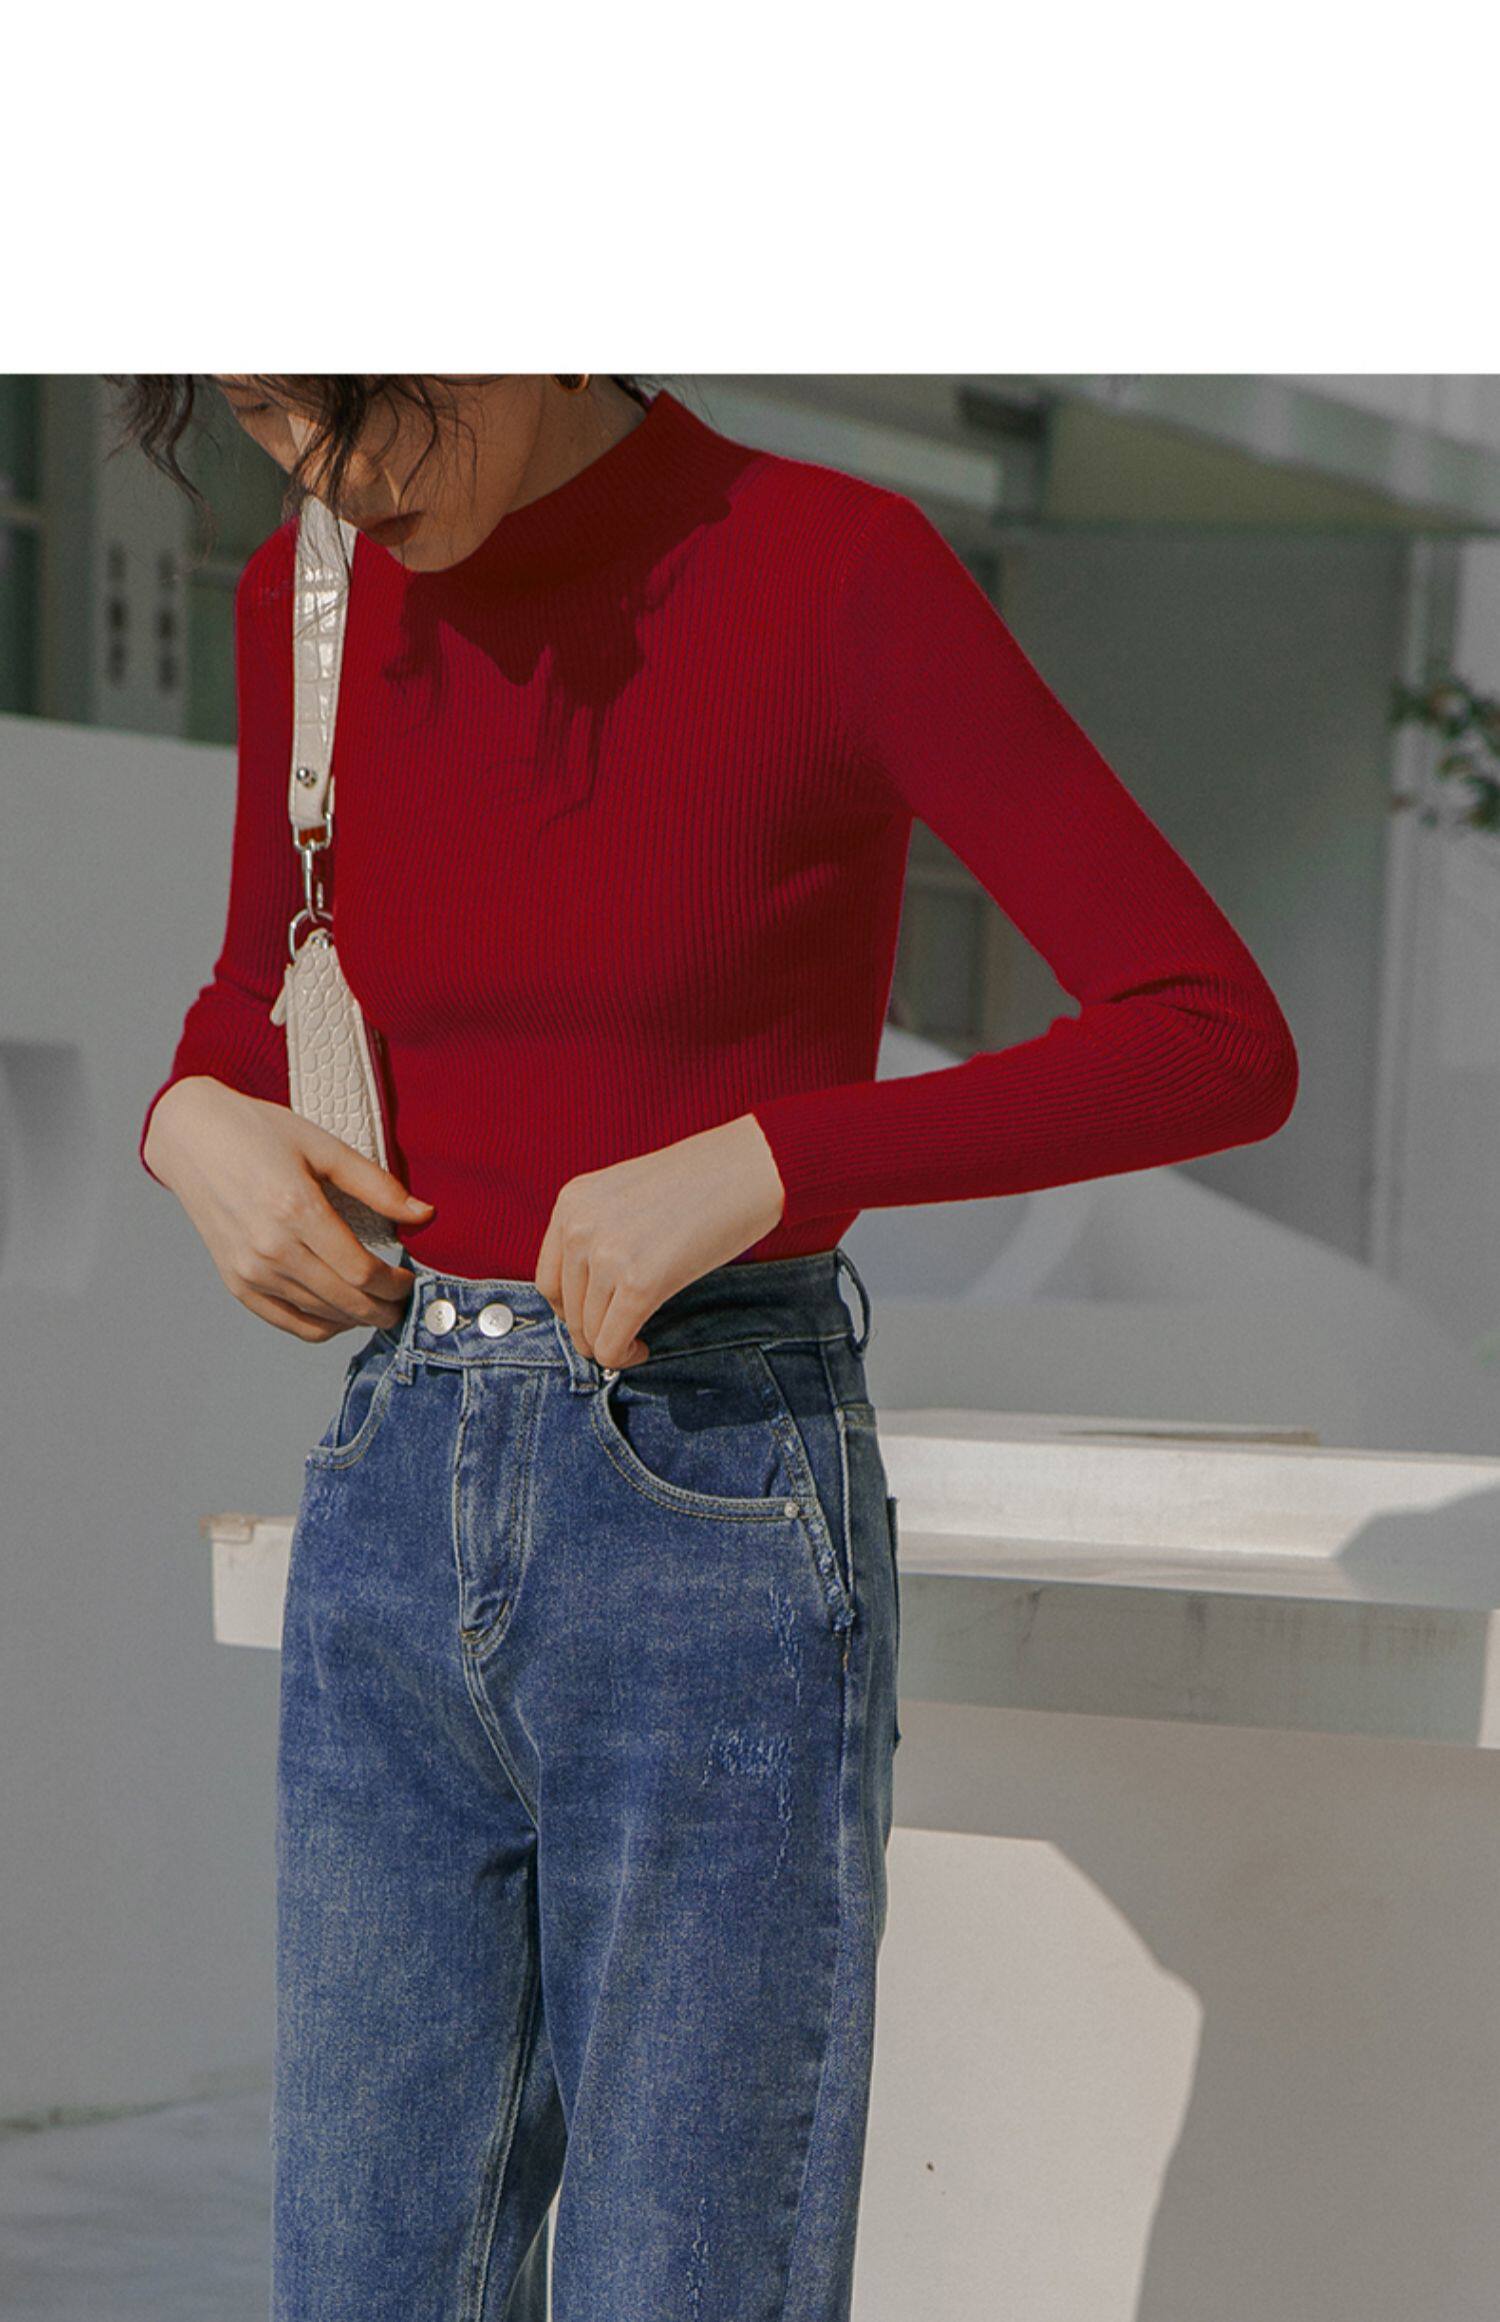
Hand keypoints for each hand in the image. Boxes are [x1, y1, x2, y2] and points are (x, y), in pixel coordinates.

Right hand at [143, 1077, 435, 1339]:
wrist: (192, 1136)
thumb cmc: (259, 1133)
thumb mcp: (324, 1147)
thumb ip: (377, 1185)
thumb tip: (426, 1214)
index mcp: (296, 1210)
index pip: (362, 1272)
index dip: (395, 1284)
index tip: (409, 1279)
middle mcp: (271, 1248)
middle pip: (345, 1302)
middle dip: (384, 1310)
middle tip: (403, 1303)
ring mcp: (250, 1270)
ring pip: (320, 1317)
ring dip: (357, 1319)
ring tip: (378, 1305)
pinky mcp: (235, 1282)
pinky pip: (287, 1322)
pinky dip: (322, 1326)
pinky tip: (342, 1314)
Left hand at [534, 1113, 786, 1369]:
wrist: (748, 1169)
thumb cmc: (699, 1183)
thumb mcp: (624, 1196)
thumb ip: (597, 1233)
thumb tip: (583, 1297)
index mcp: (572, 1202)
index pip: (547, 1279)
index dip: (571, 1308)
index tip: (597, 1315)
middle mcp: (579, 1227)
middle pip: (566, 1310)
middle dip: (591, 1331)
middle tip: (621, 1333)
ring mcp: (607, 1255)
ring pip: (588, 1332)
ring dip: (609, 1346)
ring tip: (636, 1339)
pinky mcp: (639, 1283)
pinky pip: (611, 1344)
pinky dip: (623, 1357)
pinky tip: (643, 1347)